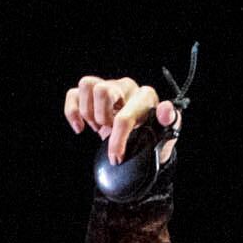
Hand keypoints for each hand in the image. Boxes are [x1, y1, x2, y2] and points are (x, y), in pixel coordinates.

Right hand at [63, 73, 180, 165]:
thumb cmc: (152, 140)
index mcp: (145, 96)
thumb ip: (170, 122)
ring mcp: (108, 88)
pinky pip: (74, 93)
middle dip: (102, 118)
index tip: (117, 157)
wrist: (138, 144)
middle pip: (103, 90)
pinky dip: (72, 112)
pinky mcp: (92, 94)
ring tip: (99, 127)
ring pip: (87, 85)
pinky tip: (80, 128)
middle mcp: (127, 87)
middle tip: (109, 132)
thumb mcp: (165, 137)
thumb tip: (166, 110)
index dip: (117, 139)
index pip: (124, 115)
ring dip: (89, 113)